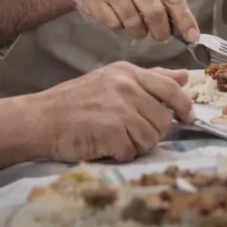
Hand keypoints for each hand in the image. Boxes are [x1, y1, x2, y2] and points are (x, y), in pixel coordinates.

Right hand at [42, 62, 193, 162]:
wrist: (39, 119)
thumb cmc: (73, 102)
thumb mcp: (111, 80)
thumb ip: (149, 79)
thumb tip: (184, 77)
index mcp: (127, 72)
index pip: (171, 88)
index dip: (184, 106)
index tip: (187, 117)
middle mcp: (126, 87)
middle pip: (163, 119)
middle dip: (153, 132)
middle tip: (132, 133)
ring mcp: (120, 108)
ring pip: (151, 138)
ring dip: (136, 145)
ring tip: (115, 139)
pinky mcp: (112, 131)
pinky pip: (132, 152)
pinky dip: (120, 155)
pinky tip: (104, 146)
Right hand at [71, 0, 198, 42]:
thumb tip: (183, 26)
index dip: (185, 19)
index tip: (192, 36)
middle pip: (155, 13)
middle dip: (161, 32)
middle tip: (161, 37)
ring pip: (134, 23)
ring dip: (139, 31)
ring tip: (135, 24)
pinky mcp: (96, 1)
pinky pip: (116, 25)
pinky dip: (119, 27)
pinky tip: (116, 16)